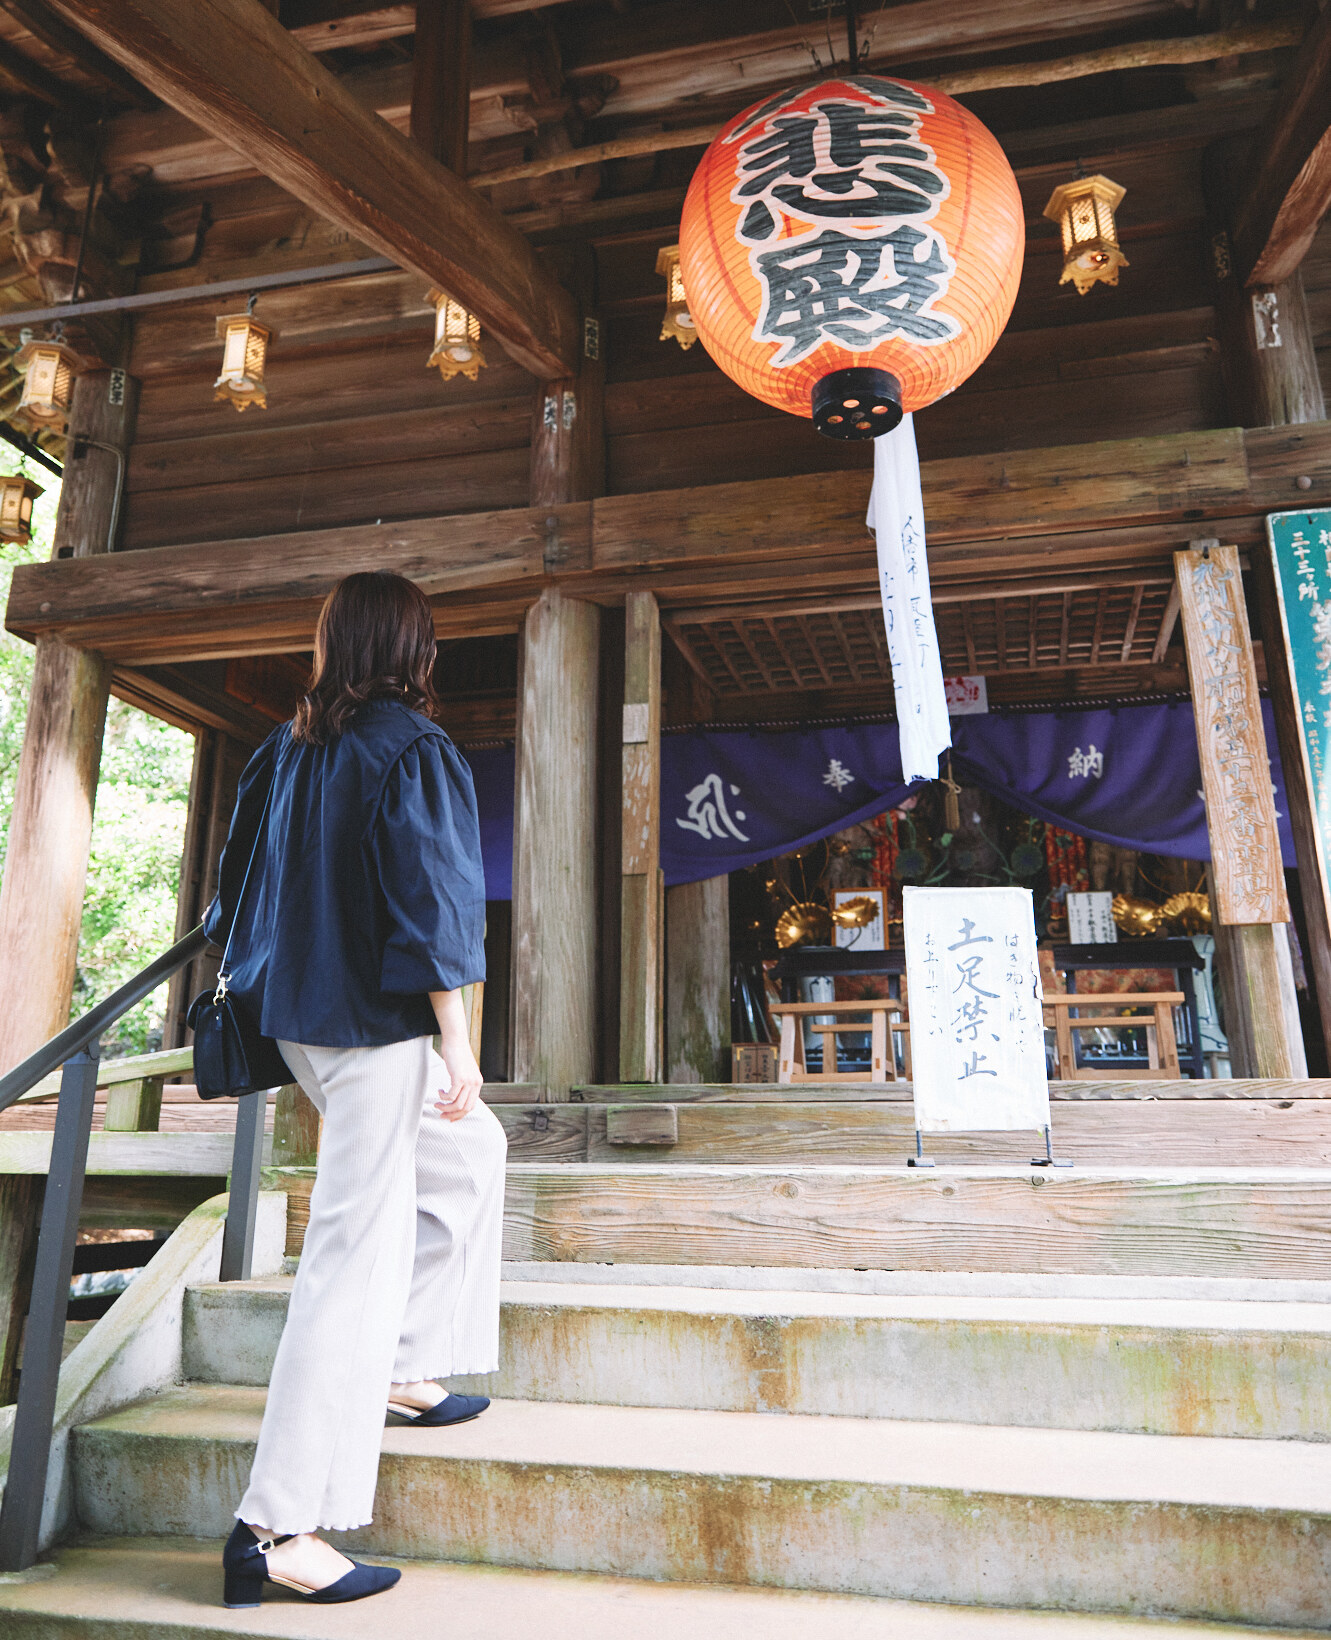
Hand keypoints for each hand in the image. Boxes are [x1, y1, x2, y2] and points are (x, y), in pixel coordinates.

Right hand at [429, 987, 483, 1120]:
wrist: (456, 1040)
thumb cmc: (457, 1054)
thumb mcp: (463, 1070)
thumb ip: (463, 1082)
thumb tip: (455, 1096)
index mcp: (478, 1083)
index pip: (471, 1106)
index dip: (460, 1114)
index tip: (449, 1117)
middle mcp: (475, 1084)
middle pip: (465, 1108)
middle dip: (452, 1115)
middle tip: (441, 1115)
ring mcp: (468, 1081)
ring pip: (457, 1104)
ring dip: (445, 1108)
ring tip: (437, 1104)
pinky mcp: (459, 1078)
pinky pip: (451, 1096)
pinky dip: (443, 1097)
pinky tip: (439, 1091)